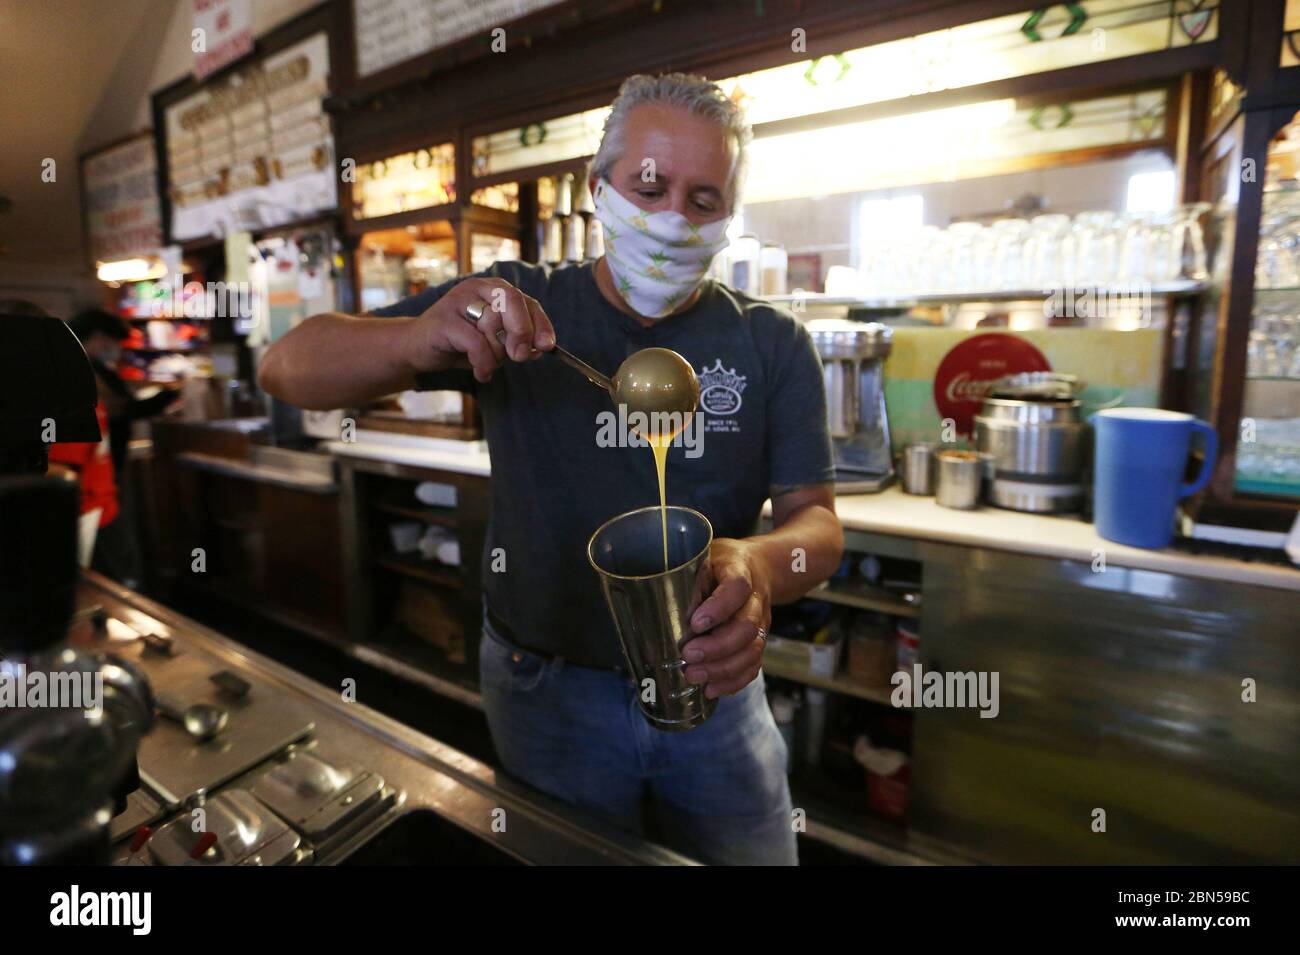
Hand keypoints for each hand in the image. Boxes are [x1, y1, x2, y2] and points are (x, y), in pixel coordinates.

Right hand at [405, 277, 555, 382]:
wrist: (418, 348)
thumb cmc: (460, 344)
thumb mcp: (494, 342)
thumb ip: (517, 341)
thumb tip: (541, 348)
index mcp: (493, 289)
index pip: (526, 301)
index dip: (540, 323)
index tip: (547, 346)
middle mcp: (477, 288)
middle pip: (512, 301)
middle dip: (522, 332)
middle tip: (520, 356)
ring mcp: (458, 301)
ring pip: (493, 325)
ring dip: (496, 354)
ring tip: (488, 364)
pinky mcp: (444, 320)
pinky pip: (475, 342)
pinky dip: (483, 362)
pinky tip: (482, 373)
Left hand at [683, 538, 771, 697]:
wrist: (758, 567)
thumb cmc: (720, 565)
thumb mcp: (702, 560)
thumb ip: (690, 582)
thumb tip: (669, 611)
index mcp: (740, 570)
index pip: (736, 587)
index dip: (719, 608)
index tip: (695, 624)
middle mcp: (755, 599)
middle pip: (746, 626)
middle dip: (717, 647)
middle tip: (688, 656)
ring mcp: (760, 623)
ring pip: (751, 650)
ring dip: (722, 669)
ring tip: (694, 676)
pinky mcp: (758, 641)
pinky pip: (753, 666)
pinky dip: (733, 682)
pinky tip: (710, 689)